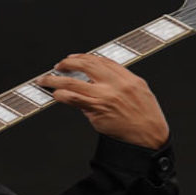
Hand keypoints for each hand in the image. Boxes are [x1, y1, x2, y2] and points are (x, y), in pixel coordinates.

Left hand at [34, 54, 168, 149]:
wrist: (149, 136)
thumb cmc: (145, 117)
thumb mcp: (140, 92)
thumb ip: (120, 82)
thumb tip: (98, 78)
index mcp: (128, 78)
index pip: (102, 61)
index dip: (84, 57)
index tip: (74, 58)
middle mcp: (116, 85)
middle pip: (86, 65)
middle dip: (68, 63)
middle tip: (59, 66)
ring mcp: (105, 97)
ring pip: (74, 82)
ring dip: (55, 80)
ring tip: (46, 79)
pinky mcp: (97, 110)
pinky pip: (74, 99)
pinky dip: (62, 95)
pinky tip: (56, 94)